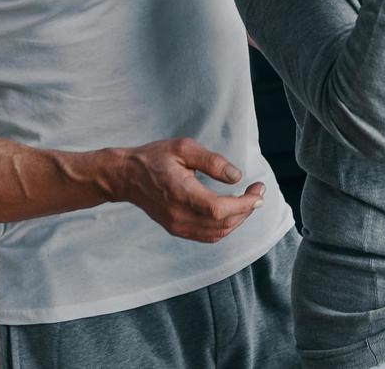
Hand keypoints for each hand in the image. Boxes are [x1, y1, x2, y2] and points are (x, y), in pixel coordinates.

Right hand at [116, 138, 264, 242]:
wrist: (126, 176)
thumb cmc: (155, 158)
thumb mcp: (184, 148)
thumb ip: (212, 161)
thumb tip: (236, 176)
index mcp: (182, 195)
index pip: (221, 210)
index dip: (245, 204)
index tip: (258, 190)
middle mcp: (180, 216)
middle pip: (222, 224)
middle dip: (246, 210)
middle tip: (258, 193)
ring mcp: (177, 226)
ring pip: (216, 234)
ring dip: (237, 220)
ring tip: (247, 201)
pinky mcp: (176, 229)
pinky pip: (206, 236)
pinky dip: (224, 227)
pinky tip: (230, 212)